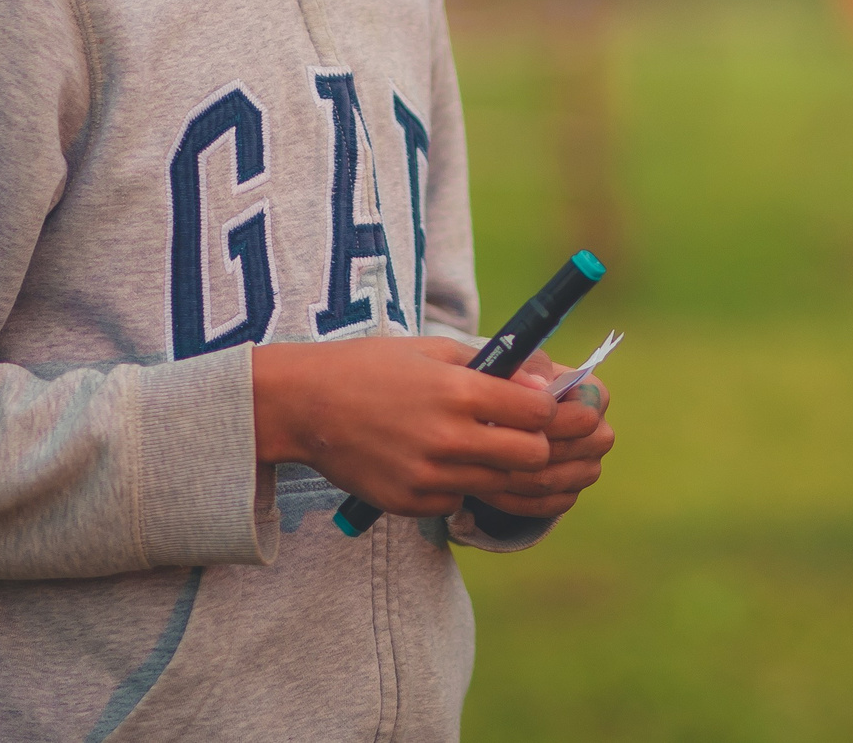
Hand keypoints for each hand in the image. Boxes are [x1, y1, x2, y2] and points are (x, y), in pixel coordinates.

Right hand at [251, 337, 560, 518]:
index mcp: (458, 390)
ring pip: (499, 484)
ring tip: (482, 444)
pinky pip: (457, 500)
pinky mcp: (409, 502)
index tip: (539, 406)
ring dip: (501, 466)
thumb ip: (496, 368)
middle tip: (521, 433)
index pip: (540, 413)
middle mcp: (447, 437)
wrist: (303, 403)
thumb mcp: (435, 350)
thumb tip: (547, 385)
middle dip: (536, 444)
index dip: (548, 410)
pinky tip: (439, 462)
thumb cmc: (372, 367)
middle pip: (531, 457)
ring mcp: (428, 475)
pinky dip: (460, 485)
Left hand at [480, 350, 615, 518]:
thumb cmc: (513, 384)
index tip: (501, 418)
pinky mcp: (570, 495)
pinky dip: (512, 499)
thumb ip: (528, 367)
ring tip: (477, 466)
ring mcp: (589, 468)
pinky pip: (542, 506)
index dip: (543, 421)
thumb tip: (538, 386)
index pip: (582, 416)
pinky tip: (486, 486)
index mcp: (596, 395)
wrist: (507, 415)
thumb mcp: (517, 365)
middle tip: (484, 446)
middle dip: (523, 448)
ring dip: (510, 476)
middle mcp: (600, 434)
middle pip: (566, 451)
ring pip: (549, 481)